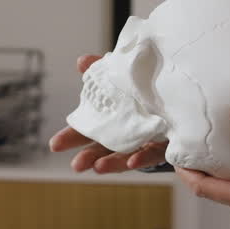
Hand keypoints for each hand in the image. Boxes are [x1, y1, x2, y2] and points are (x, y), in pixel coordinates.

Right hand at [48, 54, 168, 173]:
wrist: (176, 98)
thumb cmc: (142, 91)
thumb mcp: (121, 79)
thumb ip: (102, 73)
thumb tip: (81, 61)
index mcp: (110, 120)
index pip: (86, 131)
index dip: (70, 137)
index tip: (54, 145)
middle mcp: (123, 136)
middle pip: (102, 149)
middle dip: (88, 157)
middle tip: (76, 165)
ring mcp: (142, 144)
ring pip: (124, 156)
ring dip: (111, 163)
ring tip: (98, 167)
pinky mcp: (163, 147)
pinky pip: (152, 155)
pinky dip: (141, 159)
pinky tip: (132, 162)